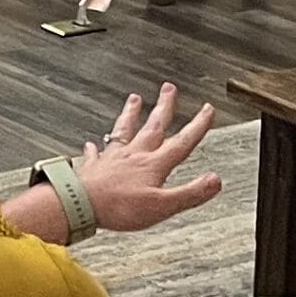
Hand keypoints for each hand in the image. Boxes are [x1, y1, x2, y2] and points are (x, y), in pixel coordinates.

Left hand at [74, 85, 221, 231]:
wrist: (80, 204)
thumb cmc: (119, 207)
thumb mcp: (163, 206)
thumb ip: (190, 193)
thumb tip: (215, 180)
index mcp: (153, 164)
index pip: (182, 142)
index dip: (197, 126)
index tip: (206, 110)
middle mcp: (133, 155)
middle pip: (153, 125)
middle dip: (164, 106)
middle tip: (169, 88)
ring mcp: (112, 158)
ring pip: (124, 129)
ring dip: (131, 113)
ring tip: (134, 98)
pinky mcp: (93, 167)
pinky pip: (95, 152)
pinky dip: (95, 146)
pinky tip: (91, 143)